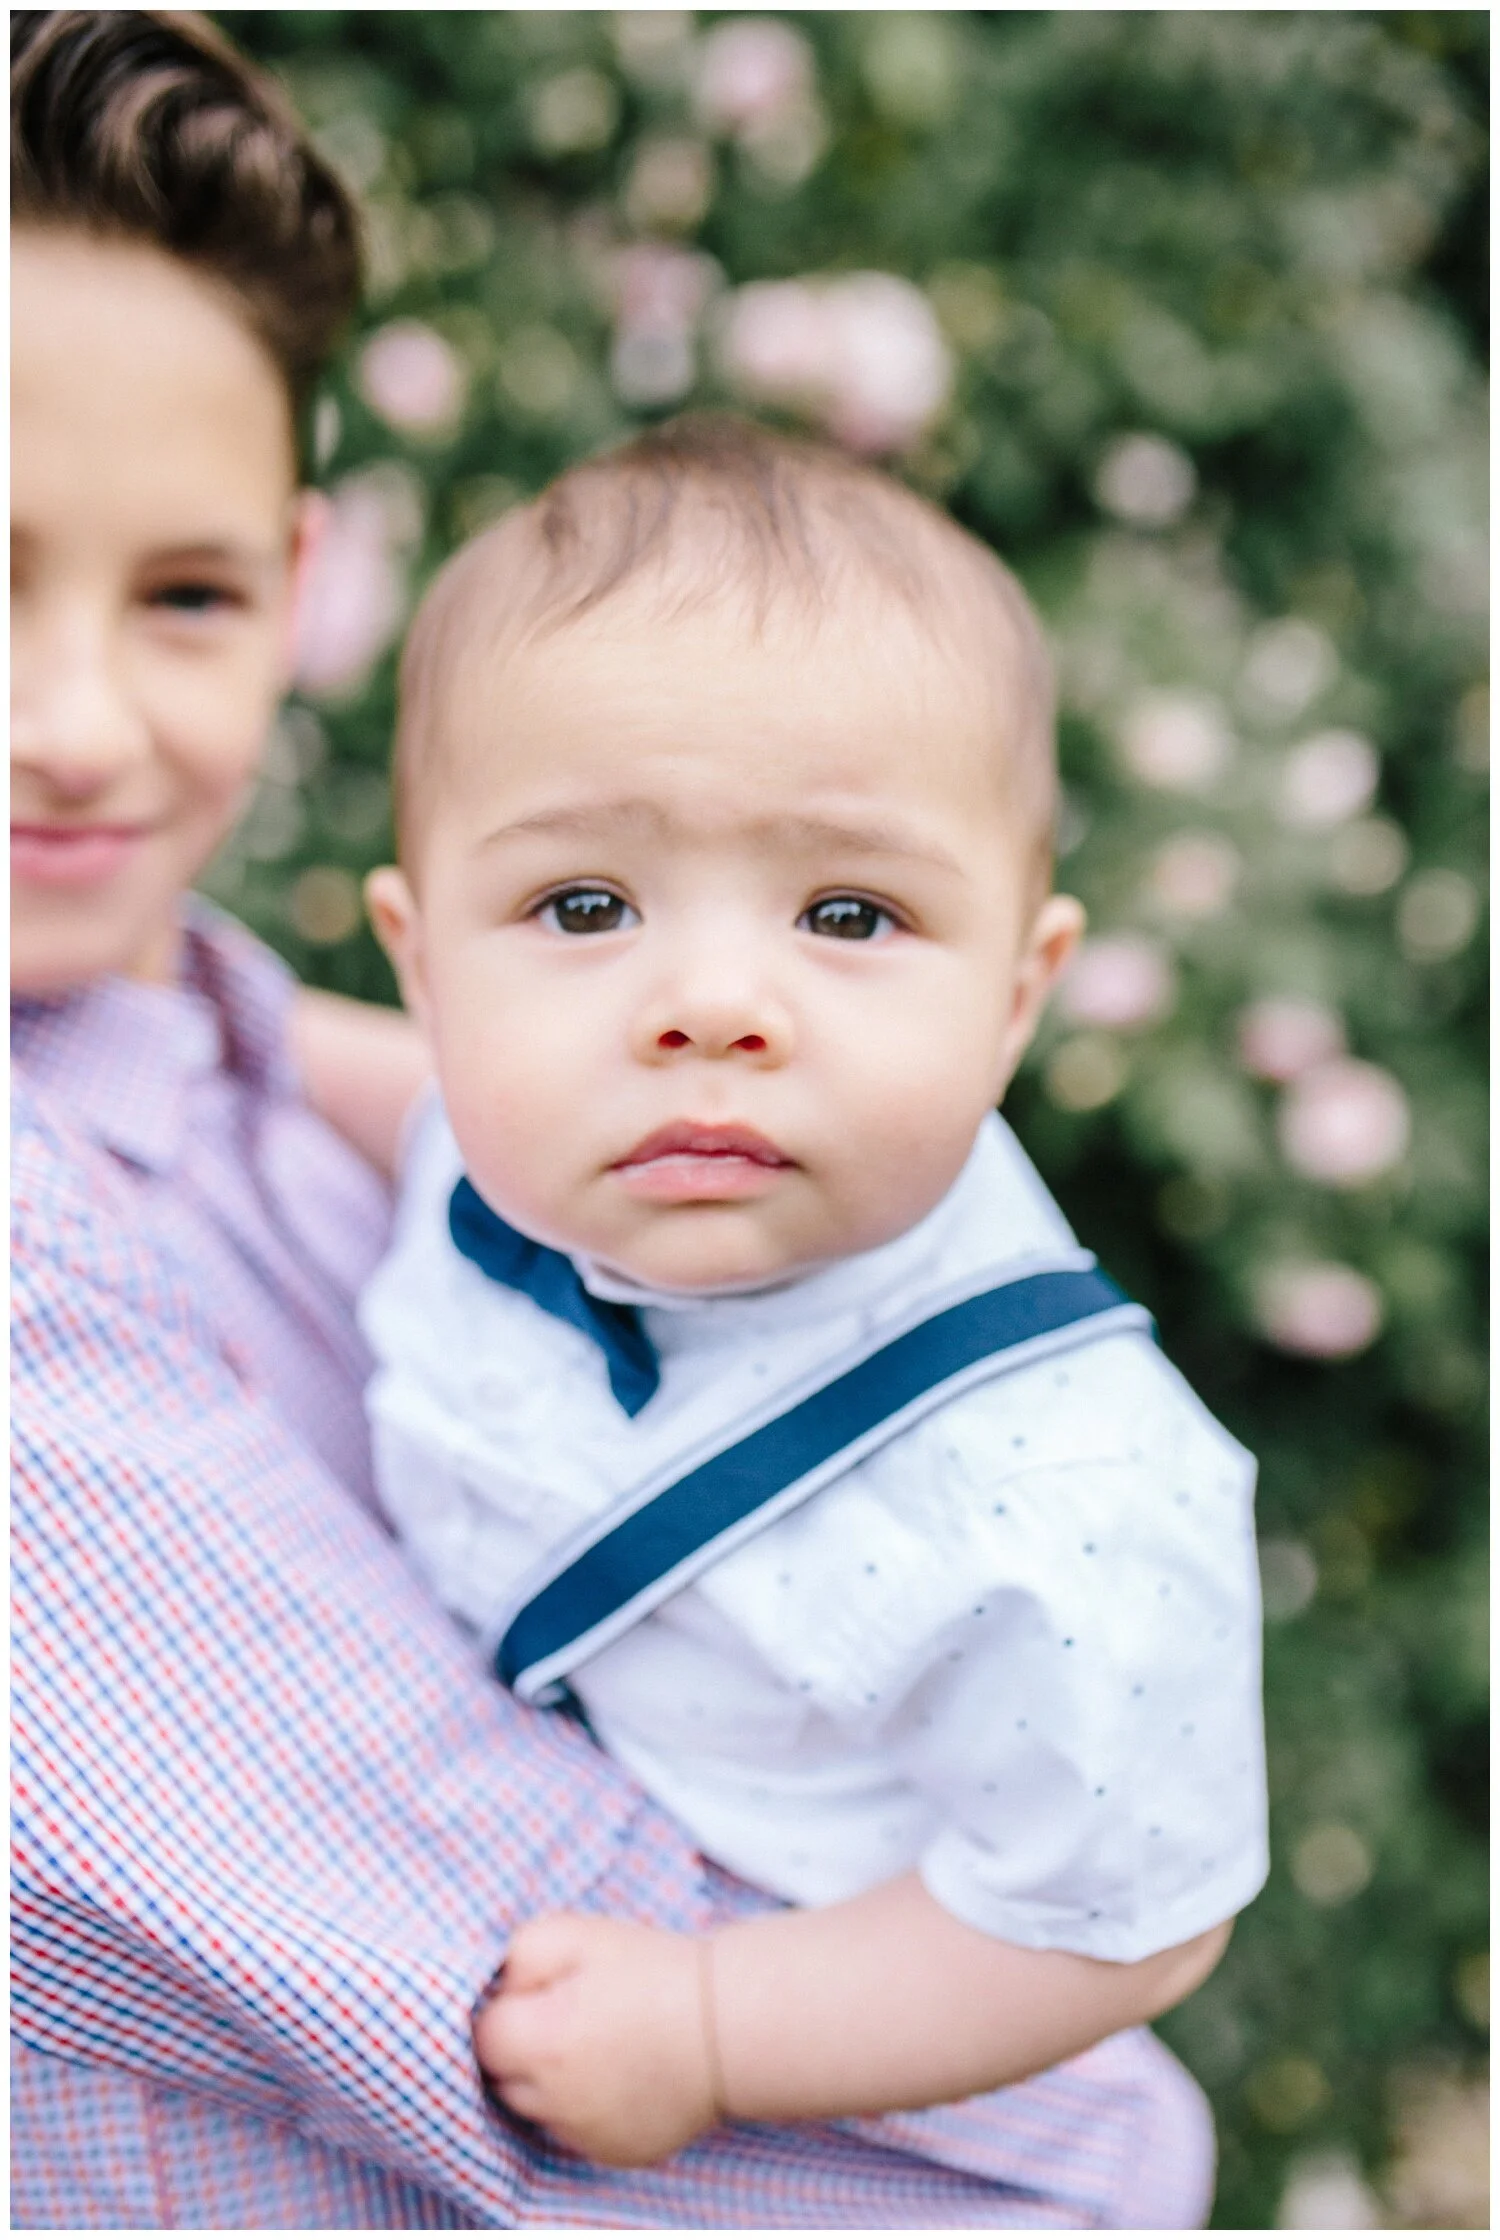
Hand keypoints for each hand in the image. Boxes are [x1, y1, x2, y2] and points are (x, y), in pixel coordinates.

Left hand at [473, 1912, 719, 2166]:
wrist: (727, 2022)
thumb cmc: (652, 1971)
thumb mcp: (575, 1933)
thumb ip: (517, 1958)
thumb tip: (499, 1992)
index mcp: (543, 2043)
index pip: (485, 2038)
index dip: (508, 2009)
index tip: (539, 1994)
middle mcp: (557, 2101)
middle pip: (505, 2080)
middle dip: (523, 2049)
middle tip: (567, 2016)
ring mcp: (586, 2135)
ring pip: (539, 2111)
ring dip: (550, 2083)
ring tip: (597, 2043)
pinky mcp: (616, 2153)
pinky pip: (577, 2133)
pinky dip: (586, 2108)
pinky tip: (618, 2073)